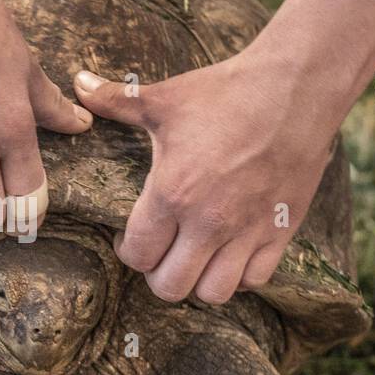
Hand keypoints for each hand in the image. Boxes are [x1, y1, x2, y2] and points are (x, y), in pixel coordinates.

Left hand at [72, 49, 339, 303]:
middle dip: (157, 274)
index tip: (129, 237)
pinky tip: (230, 252)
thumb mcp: (165, 98)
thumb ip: (116, 100)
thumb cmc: (226, 91)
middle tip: (160, 251)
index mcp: (173, 193)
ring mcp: (247, 230)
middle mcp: (209, 221)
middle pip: (170, 286)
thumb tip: (78, 82)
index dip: (126, 251)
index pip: (138, 254)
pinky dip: (239, 276)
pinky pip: (255, 279)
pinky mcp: (280, 231)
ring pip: (213, 292)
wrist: (296, 88)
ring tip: (193, 257)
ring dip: (198, 280)